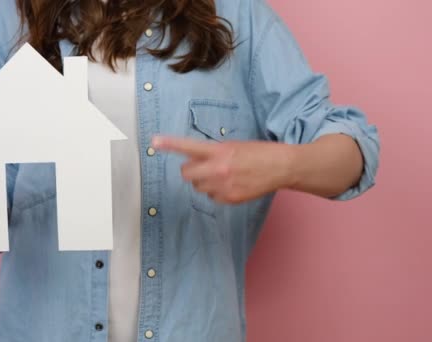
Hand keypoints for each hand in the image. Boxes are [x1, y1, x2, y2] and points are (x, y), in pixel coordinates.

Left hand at [152, 136, 294, 203]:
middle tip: (201, 166)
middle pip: (186, 174)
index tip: (154, 141)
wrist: (281, 167)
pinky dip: (216, 192)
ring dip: (203, 181)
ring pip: (198, 187)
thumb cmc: (258, 153)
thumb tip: (196, 161)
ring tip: (221, 175)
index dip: (169, 144)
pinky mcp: (229, 199)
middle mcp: (218, 169)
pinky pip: (211, 197)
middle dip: (191, 170)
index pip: (188, 147)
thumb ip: (213, 152)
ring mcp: (223, 186)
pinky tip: (230, 184)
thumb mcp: (233, 146)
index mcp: (219, 151)